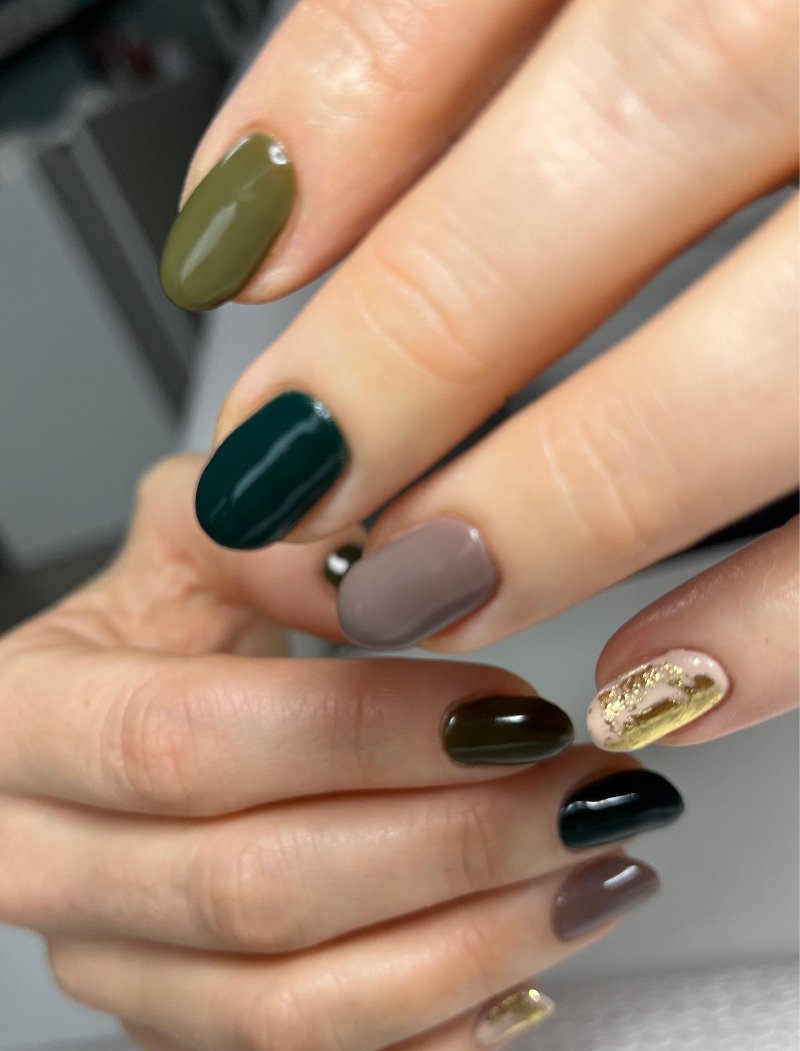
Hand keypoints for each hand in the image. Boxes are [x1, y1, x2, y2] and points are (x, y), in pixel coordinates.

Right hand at [0, 456, 679, 1050]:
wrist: (103, 727)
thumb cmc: (149, 625)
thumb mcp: (189, 538)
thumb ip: (280, 537)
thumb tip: (402, 575)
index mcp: (32, 725)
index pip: (189, 744)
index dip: (361, 734)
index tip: (506, 711)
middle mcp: (52, 869)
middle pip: (254, 890)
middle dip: (449, 845)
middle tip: (583, 790)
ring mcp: (121, 970)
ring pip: (291, 1012)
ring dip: (470, 948)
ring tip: (590, 872)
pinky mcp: (185, 1029)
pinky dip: (438, 1036)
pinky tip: (527, 966)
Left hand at [160, 0, 797, 752]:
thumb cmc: (764, 20)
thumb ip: (432, 35)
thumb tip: (263, 192)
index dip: (341, 110)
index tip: (231, 253)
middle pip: (651, 117)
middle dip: (435, 323)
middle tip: (293, 470)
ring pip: (792, 343)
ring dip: (579, 489)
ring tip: (421, 583)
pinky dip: (788, 616)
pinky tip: (654, 675)